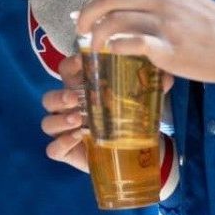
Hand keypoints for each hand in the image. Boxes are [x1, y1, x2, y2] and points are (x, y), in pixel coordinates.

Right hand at [41, 53, 173, 167]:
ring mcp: (63, 131)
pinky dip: (61, 143)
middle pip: (48, 98)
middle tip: (76, 99)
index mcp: (80, 89)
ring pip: (47, 122)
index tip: (84, 61)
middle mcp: (67, 109)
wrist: (134, 152)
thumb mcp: (140, 100)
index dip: (70, 64)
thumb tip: (168, 77)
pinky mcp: (66, 152)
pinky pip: (52, 149)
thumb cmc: (130, 118)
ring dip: (59, 120)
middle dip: (59, 97)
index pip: (65, 71)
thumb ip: (152, 87)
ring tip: (78, 122)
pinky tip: (77, 139)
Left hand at [74, 0, 214, 83]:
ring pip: (114, 22)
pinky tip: (113, 52)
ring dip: (96, 35)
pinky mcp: (168, 48)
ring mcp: (164, 23)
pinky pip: (130, 44)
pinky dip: (115, 48)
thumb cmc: (207, 21)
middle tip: (79, 27)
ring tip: (93, 46)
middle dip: (86, 13)